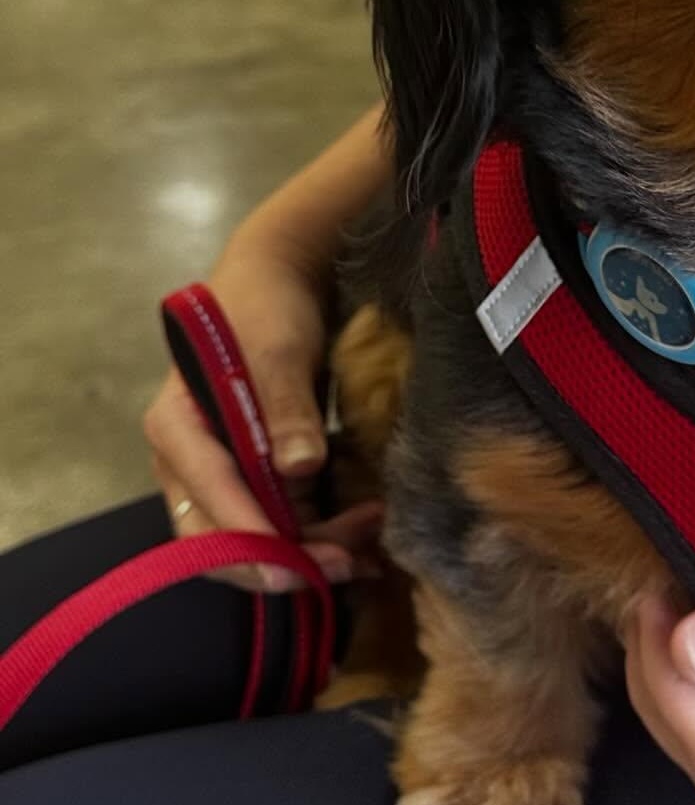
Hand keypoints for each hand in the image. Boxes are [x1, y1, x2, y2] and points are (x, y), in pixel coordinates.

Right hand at [143, 234, 381, 591]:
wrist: (283, 275)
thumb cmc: (268, 307)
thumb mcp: (278, 350)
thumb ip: (286, 408)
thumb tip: (299, 471)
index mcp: (175, 430)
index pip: (207, 498)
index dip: (249, 539)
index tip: (294, 567)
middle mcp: (191, 461)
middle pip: (220, 536)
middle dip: (280, 560)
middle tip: (344, 566)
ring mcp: (226, 469)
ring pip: (257, 534)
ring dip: (310, 549)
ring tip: (370, 550)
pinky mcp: (260, 470)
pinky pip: (283, 516)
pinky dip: (320, 531)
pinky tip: (364, 536)